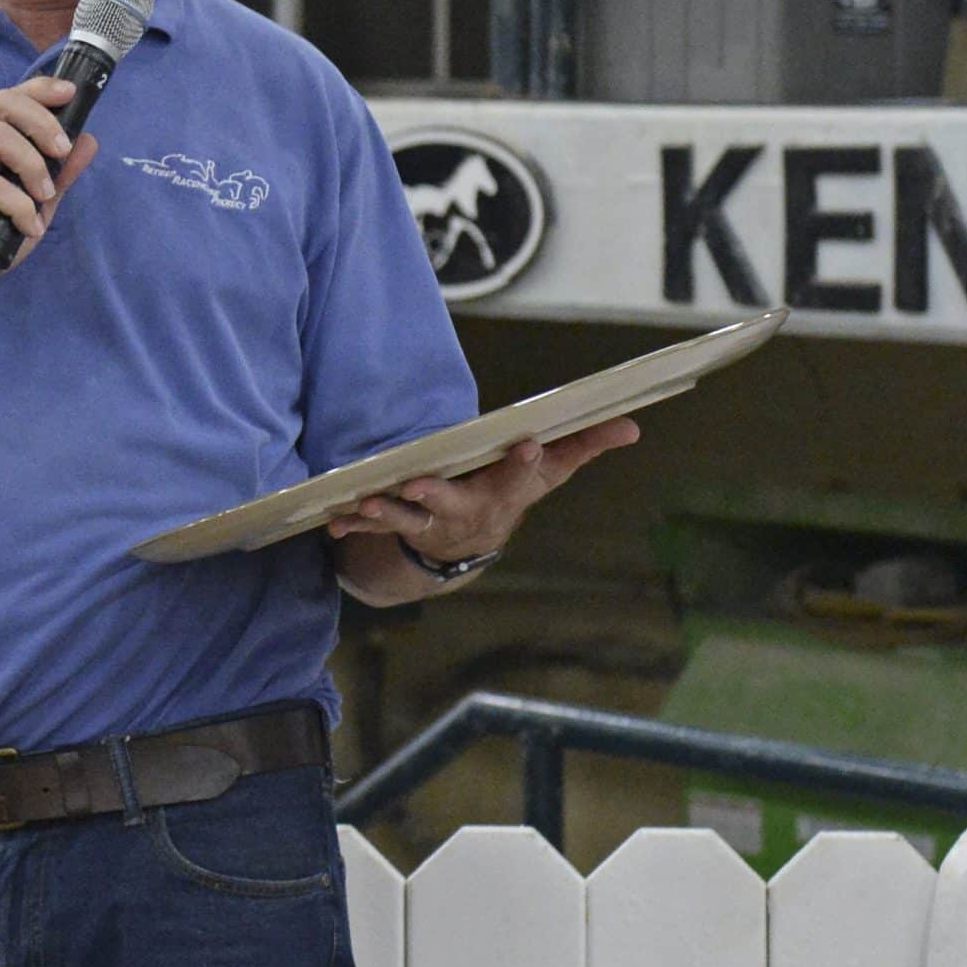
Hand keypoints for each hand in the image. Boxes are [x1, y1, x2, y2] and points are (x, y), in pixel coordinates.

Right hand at [0, 76, 96, 306]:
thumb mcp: (36, 204)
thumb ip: (59, 175)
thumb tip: (88, 141)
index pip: (11, 98)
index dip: (40, 88)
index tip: (70, 93)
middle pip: (2, 103)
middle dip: (41, 120)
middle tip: (62, 150)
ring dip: (32, 165)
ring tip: (46, 197)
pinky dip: (19, 206)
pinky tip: (29, 227)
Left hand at [326, 418, 641, 561]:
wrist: (469, 542)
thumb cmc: (511, 490)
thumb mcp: (551, 470)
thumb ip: (584, 444)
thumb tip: (633, 424)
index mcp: (506, 491)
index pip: (521, 475)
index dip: (524, 461)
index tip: (525, 444)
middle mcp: (468, 511)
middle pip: (454, 503)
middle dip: (437, 496)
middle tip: (416, 485)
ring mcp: (432, 523)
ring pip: (406, 520)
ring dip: (384, 514)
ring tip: (364, 503)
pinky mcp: (400, 525)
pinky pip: (373, 526)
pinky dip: (353, 523)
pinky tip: (333, 521)